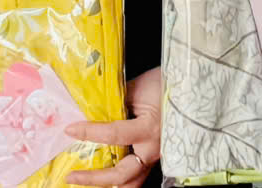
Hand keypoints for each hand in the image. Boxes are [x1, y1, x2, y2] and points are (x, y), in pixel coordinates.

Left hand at [65, 66, 161, 187]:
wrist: (191, 88)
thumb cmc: (167, 84)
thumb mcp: (139, 88)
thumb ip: (116, 102)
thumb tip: (91, 109)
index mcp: (149, 129)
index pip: (113, 134)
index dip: (89, 132)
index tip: (70, 130)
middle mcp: (153, 150)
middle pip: (121, 176)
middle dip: (94, 179)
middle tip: (72, 176)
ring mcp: (155, 157)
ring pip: (132, 183)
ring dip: (108, 184)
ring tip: (87, 181)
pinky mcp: (154, 157)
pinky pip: (136, 174)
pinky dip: (120, 178)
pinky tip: (104, 173)